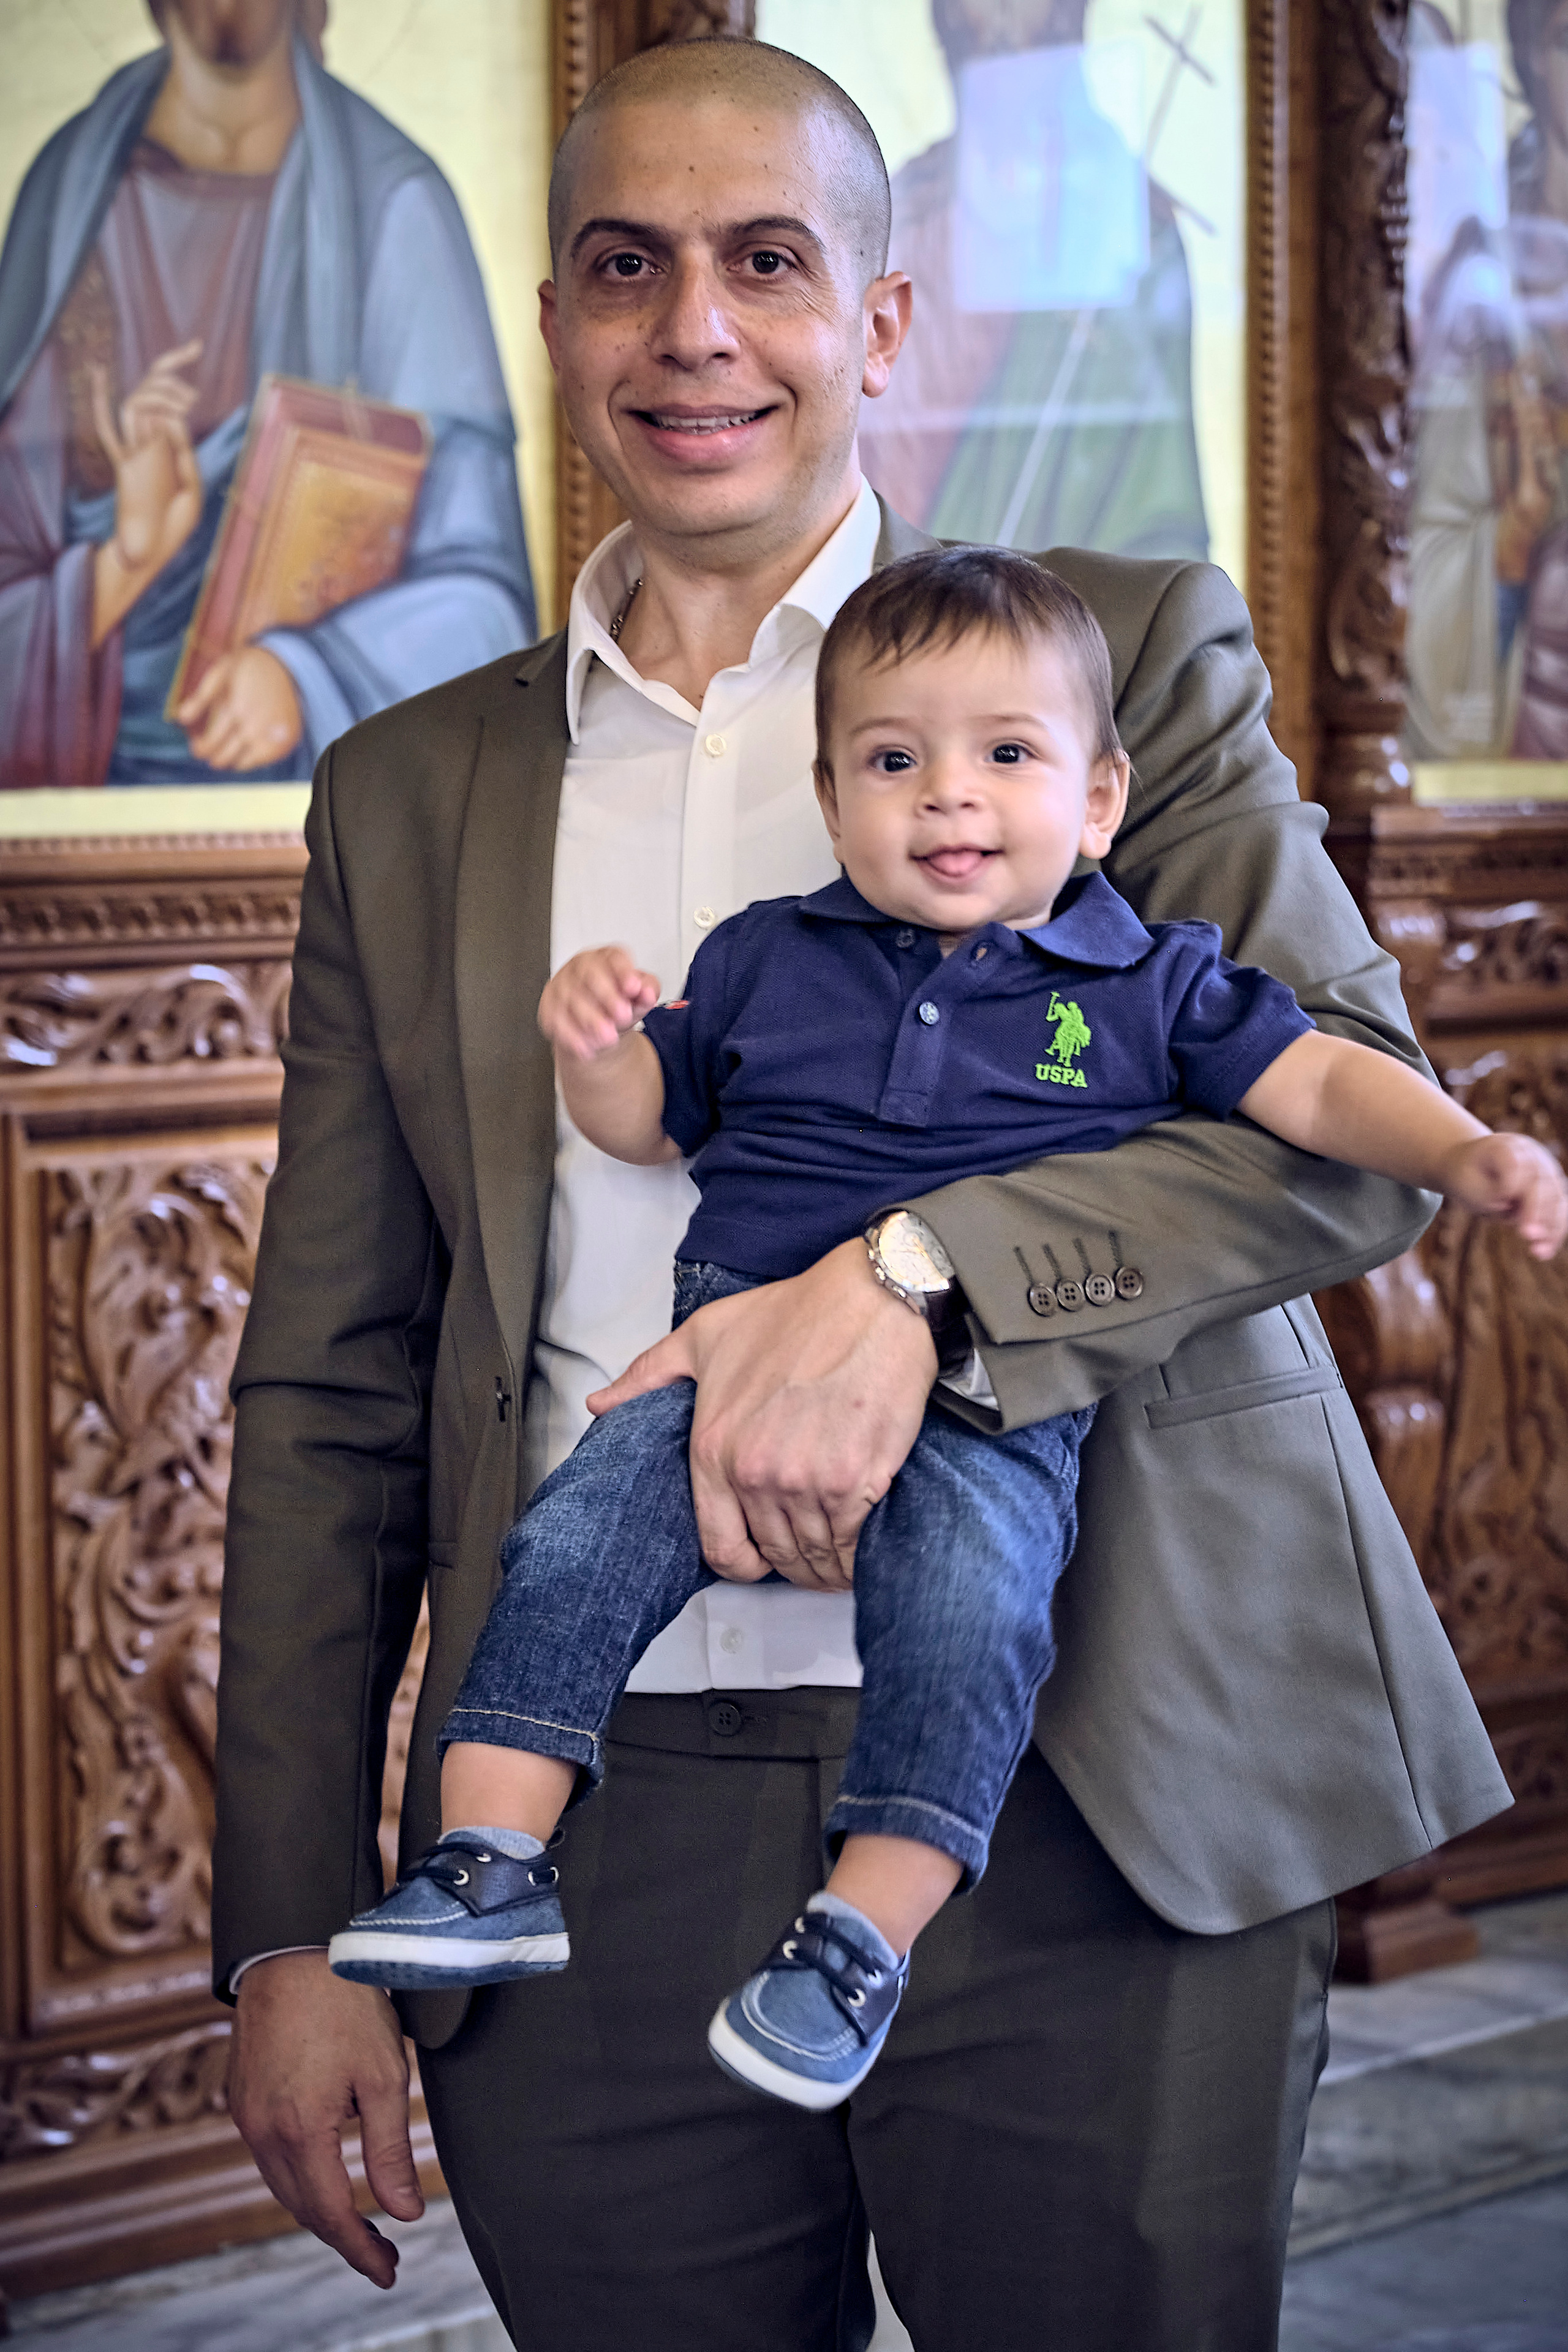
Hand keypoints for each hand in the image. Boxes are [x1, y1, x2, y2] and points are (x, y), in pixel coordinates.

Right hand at [89, 340, 203, 644]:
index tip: (197, 344)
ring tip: (186, 405)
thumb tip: (173, 419)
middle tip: (194, 390)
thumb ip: (184, 450)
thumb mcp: (193, 485)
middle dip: (172, 375)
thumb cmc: (174, 524)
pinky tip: (98, 373)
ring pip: (137, 401)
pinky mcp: (124, 463)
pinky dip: (100, 400)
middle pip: (151, 388)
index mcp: (167, 441)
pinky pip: (109, 428)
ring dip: (162, 394)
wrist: (155, 547)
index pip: (169, 392)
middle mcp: (149, 439)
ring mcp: (135, 450)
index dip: (179, 364)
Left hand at [175, 646, 302, 769]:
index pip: (212, 742)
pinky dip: (250, 760)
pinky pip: (261, 761)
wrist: (284, 664)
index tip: (195, 747)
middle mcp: (253, 726)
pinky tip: (244, 753)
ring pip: (242, 762)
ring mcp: (270, 736)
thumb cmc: (247, 666)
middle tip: (207, 754)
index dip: (201, 748)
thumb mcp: (220, 674)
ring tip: (224, 757)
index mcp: (236, 709)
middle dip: (213, 756)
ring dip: (230, 761)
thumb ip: (200, 698)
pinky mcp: (283, 741)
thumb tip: (180, 718)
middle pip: (225, 755)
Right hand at [228, 1949, 422, 2289]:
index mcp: (299, 2131)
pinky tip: (324, 2170)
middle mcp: (261, 2130)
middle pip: (301, 2205)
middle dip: (342, 2235)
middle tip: (381, 2254)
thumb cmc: (346, 2002)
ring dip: (318, 2206)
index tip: (389, 2271)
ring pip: (281, 2182)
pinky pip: (268, 2153)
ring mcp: (245, 2112)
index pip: (330, 2214)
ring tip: (359, 2220)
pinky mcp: (241, 2093)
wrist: (295, 1946)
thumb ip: (390, 2151)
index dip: (361, 2249)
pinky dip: (297, 2174)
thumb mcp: (383, 2076)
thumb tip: (404, 2213)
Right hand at [540, 946, 660, 1059]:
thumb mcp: (639, 997)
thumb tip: (648, 991)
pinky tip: (586, 1046)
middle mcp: (582, 966)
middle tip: (623, 1016)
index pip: (613, 956)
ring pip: (571, 997)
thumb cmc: (619, 1004)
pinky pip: (555, 1018)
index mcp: (607, 958)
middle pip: (590, 974)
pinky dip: (571, 1035)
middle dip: (607, 996)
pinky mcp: (548, 1005)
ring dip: (590, 1019)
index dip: (623, 971)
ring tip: (608, 1037)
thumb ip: (648, 991)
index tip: (633, 987)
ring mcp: (562, 984)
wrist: (598, 1027)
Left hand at [587, 1236, 937, 1586]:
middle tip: (810, 1555)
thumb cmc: (795, 1313)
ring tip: (838, 1557)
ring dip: (828, 1566)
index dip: (741, 1565)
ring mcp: (807, 1482)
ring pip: (816, 1557)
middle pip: (775, 1556)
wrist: (871, 1300)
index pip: (719, 1546)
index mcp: (713, 1448)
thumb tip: (601, 1403)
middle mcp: (755, 1474)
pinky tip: (862, 1548)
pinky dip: (857, 1556)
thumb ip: (648, 1374)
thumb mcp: (705, 1336)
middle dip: (793, 1566)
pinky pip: (853, 1545)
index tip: (759, 1561)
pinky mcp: (857, 1481)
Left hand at [1439, 1132, 1567, 1257]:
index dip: (1511, 1182)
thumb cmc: (1467, 1176)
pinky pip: (1559, 1214)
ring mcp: (1547, 1174)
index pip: (1515, 1164)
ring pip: (1557, 1201)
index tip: (1501, 1198)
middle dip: (1536, 1210)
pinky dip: (1553, 1234)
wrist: (1473, 1166)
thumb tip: (1509, 1205)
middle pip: (1542, 1183)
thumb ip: (1485, 1193)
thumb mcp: (1465, 1182)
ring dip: (1550, 1227)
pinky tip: (1542, 1252)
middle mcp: (1533, 1157)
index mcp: (1506, 1146)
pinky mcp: (1552, 1192)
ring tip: (1537, 1251)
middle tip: (1526, 1234)